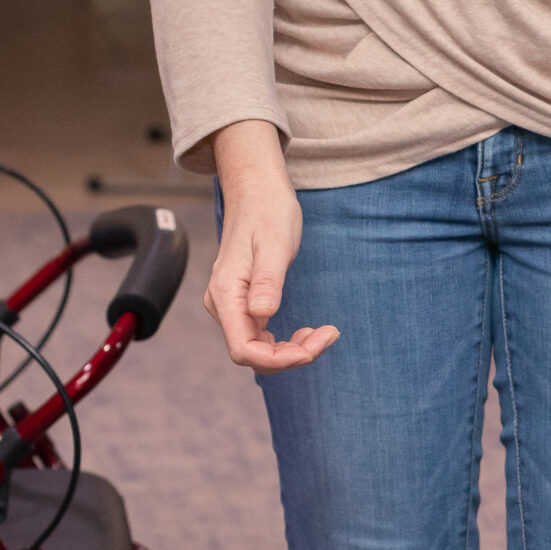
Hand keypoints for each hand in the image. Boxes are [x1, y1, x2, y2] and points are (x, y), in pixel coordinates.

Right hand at [202, 120, 336, 372]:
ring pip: (258, 349)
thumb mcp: (273, 245)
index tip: (311, 347)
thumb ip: (267, 282)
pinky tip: (307, 332)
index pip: (243, 349)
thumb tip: (262, 315)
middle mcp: (223, 305)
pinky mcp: (243, 303)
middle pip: (253, 354)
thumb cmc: (267, 211)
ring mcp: (231, 306)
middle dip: (291, 355)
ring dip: (292, 350)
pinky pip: (261, 336)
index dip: (278, 360)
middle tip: (327, 335)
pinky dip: (286, 341)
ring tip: (322, 333)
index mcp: (226, 294)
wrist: (257, 190)